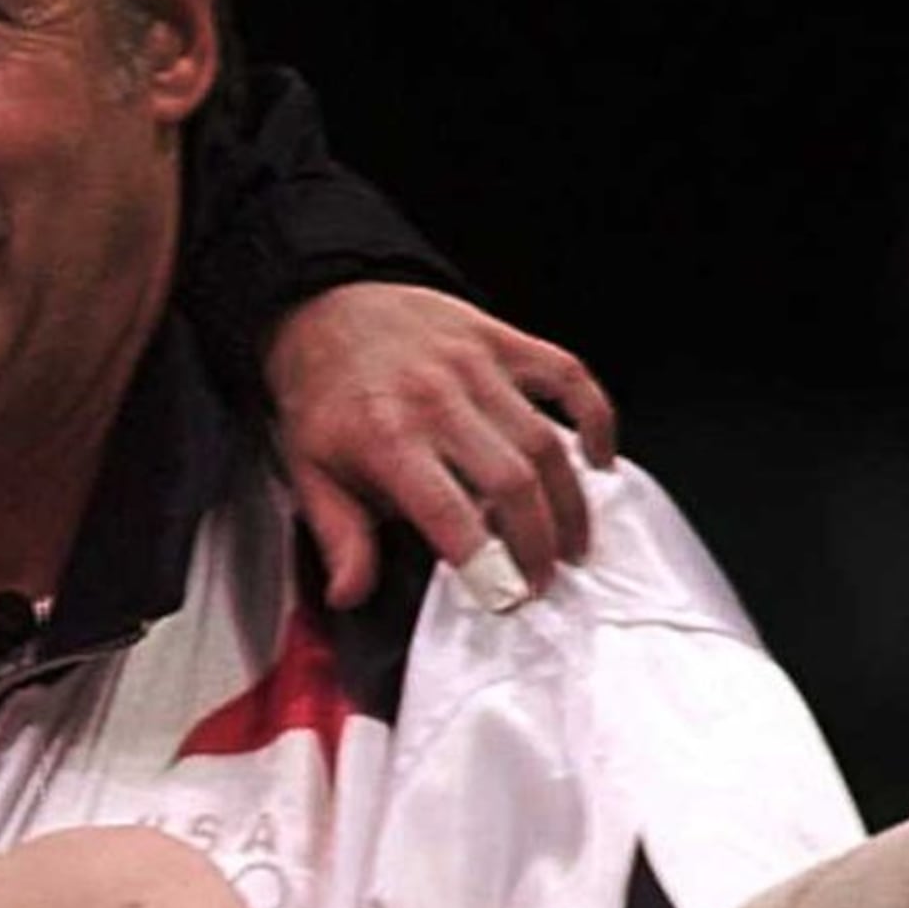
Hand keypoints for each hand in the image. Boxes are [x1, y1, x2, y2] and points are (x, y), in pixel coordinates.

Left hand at [265, 283, 617, 608]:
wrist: (324, 309)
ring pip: (545, 439)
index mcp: (385, 436)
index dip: (486, 564)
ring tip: (571, 545)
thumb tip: (351, 594)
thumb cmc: (323, 395)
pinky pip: (568, 375)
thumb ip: (339, 537)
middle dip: (538, 544)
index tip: (505, 598)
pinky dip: (595, 419)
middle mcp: (435, 398)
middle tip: (542, 580)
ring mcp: (474, 365)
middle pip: (513, 480)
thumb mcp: (310, 472)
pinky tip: (598, 460)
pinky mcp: (501, 340)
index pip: (448, 513)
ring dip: (569, 502)